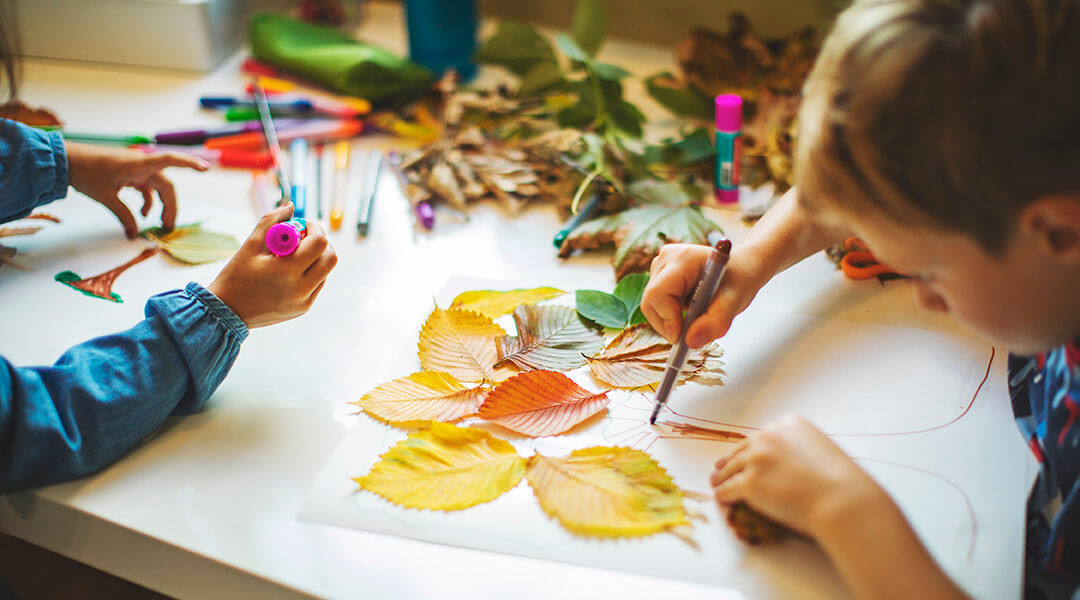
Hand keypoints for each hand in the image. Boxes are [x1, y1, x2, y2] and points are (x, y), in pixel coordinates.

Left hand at [66, 143, 209, 238]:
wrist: (66, 161)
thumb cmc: (85, 172)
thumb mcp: (105, 197)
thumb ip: (124, 216)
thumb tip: (134, 235)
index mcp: (138, 165)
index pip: (170, 161)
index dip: (189, 164)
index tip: (205, 170)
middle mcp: (142, 165)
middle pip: (166, 186)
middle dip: (171, 206)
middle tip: (168, 227)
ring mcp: (136, 169)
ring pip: (158, 188)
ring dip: (161, 205)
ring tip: (159, 224)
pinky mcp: (130, 174)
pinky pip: (147, 188)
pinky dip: (148, 201)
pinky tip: (143, 214)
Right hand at [208, 203, 337, 327]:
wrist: (226, 312)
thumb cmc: (235, 276)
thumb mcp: (250, 245)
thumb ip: (272, 221)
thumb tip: (290, 205)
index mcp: (288, 271)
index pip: (319, 243)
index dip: (314, 228)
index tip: (302, 224)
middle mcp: (301, 289)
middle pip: (330, 258)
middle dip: (320, 242)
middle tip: (302, 238)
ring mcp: (304, 301)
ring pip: (326, 271)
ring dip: (315, 258)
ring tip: (290, 256)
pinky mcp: (303, 308)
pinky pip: (317, 284)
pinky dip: (310, 273)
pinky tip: (289, 271)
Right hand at [641, 243, 766, 347]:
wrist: (740, 268)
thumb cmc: (738, 280)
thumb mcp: (734, 302)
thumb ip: (715, 322)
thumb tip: (690, 342)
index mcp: (684, 259)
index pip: (658, 293)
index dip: (667, 319)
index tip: (683, 337)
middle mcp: (667, 257)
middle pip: (650, 301)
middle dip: (667, 324)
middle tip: (690, 332)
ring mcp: (660, 264)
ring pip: (650, 305)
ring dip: (669, 320)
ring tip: (695, 314)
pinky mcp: (658, 274)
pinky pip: (654, 303)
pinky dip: (668, 314)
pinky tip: (688, 307)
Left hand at [709, 415, 889, 537]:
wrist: (843, 500)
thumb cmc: (842, 482)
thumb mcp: (821, 449)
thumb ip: (799, 448)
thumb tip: (785, 462)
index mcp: (789, 423)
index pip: (763, 437)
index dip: (753, 449)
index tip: (746, 455)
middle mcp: (769, 435)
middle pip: (743, 449)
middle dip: (732, 460)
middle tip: (720, 468)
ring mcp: (756, 458)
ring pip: (731, 468)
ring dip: (722, 476)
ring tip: (716, 482)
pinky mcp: (749, 482)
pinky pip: (728, 489)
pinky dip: (723, 494)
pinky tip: (720, 497)